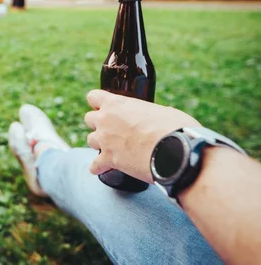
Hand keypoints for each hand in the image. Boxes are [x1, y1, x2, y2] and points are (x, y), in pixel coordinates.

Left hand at [84, 90, 201, 182]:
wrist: (176, 152)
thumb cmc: (174, 128)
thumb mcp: (163, 111)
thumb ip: (149, 113)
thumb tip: (156, 119)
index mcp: (117, 104)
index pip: (93, 97)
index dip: (98, 103)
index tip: (105, 108)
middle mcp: (105, 120)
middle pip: (89, 119)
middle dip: (99, 124)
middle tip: (112, 129)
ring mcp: (105, 140)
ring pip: (90, 140)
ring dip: (99, 144)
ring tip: (112, 148)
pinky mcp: (109, 160)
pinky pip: (94, 165)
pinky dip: (99, 168)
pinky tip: (104, 168)